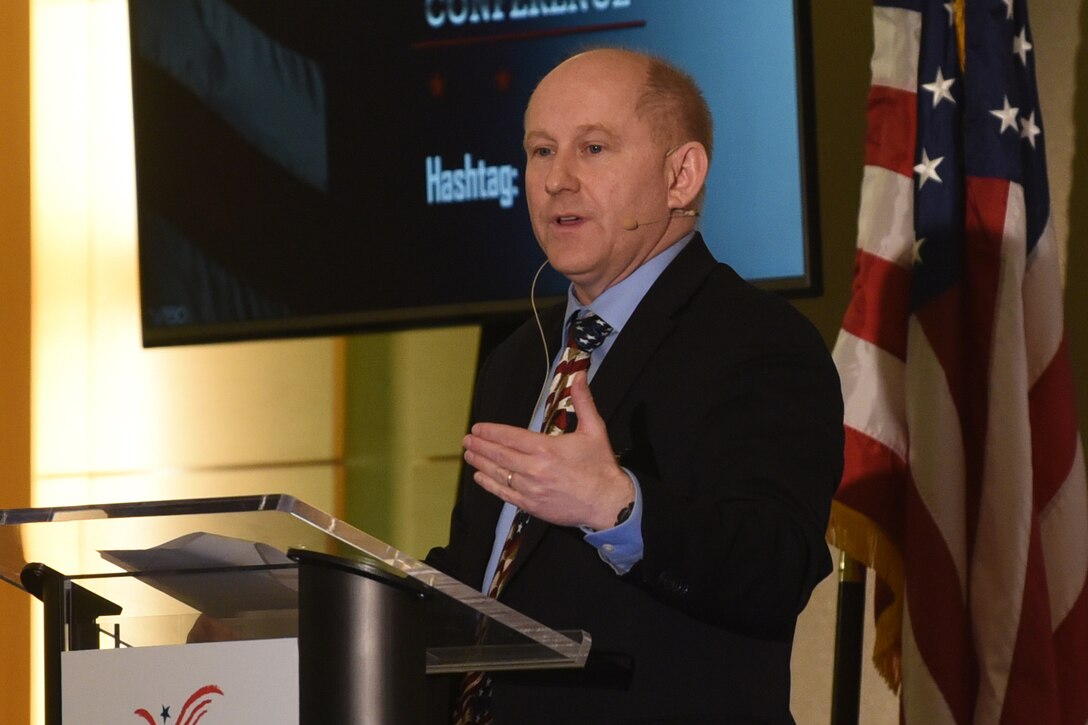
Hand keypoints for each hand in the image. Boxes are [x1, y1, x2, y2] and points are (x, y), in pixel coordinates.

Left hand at [463, 372, 634, 529]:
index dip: (491, 432)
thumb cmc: (600, 466)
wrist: (608, 502)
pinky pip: (505, 494)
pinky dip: (490, 485)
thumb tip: (580, 375)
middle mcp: (534, 469)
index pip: (510, 437)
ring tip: (469, 454)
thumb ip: (583, 401)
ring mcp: (531, 489)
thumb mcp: (594, 429)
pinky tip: (480, 477)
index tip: (478, 428)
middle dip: (481, 446)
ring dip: (481, 463)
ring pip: (499, 474)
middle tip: (467, 440)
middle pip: (500, 455)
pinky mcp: (532, 506)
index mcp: (547, 449)